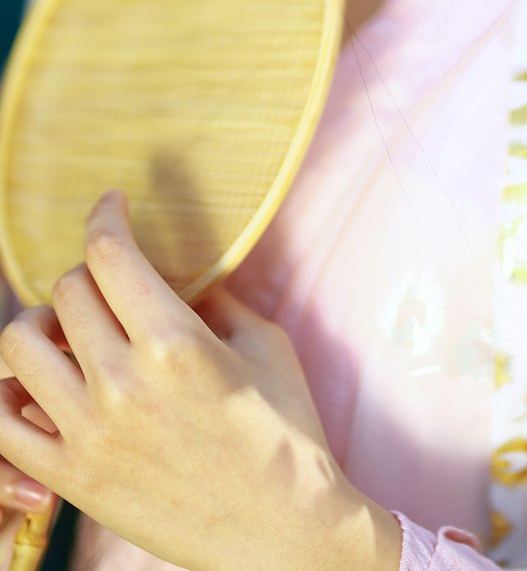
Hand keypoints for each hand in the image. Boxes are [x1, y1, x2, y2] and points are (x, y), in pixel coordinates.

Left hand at [0, 191, 384, 570]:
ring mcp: (89, 435)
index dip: (105, 215)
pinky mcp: (71, 479)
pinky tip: (39, 380)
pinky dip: (10, 389)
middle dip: (89, 274)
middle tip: (111, 283)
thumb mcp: (266, 345)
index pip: (110, 254)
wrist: (282, 533)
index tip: (113, 205)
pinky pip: (3, 421)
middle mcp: (123, 384)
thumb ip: (216, 300)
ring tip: (70, 330)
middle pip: (68, 290)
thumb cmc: (286, 434)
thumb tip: (180, 271)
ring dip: (43, 321)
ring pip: (20, 343)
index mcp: (175, 344)